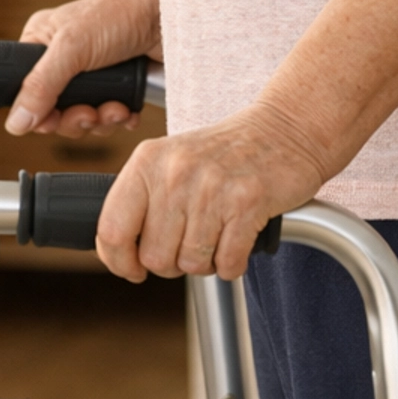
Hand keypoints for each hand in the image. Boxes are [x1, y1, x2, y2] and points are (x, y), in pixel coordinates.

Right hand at [6, 0, 160, 139]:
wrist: (168, 11)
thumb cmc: (119, 12)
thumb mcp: (72, 48)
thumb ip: (41, 85)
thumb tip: (15, 121)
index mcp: (41, 45)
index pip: (25, 92)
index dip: (40, 112)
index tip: (55, 118)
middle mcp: (64, 61)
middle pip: (56, 112)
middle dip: (77, 119)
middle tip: (91, 113)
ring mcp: (93, 74)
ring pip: (85, 119)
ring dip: (101, 120)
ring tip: (116, 107)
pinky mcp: (119, 85)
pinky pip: (110, 117)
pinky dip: (119, 118)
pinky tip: (127, 109)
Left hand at [96, 103, 328, 282]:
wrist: (285, 129)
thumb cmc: (227, 152)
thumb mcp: (172, 161)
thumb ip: (143, 200)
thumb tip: (119, 254)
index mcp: (148, 160)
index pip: (112, 229)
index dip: (118, 262)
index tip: (132, 269)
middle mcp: (175, 172)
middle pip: (154, 256)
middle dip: (172, 263)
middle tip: (191, 243)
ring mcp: (211, 187)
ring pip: (191, 263)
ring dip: (206, 261)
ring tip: (218, 234)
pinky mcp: (247, 203)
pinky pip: (227, 263)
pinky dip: (233, 263)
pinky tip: (238, 240)